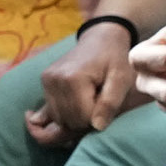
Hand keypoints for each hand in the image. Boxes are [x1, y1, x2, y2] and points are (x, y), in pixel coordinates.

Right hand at [27, 21, 144, 146]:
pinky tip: (77, 102)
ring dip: (75, 117)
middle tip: (99, 103)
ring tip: (89, 100)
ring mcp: (46, 81)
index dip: (97, 119)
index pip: (82, 119)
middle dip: (85, 120)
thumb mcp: (121, 79)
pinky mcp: (44, 82)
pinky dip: (65, 112)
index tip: (107, 105)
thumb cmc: (114, 58)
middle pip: (68, 121)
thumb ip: (111, 103)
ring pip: (58, 119)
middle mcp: (54, 80)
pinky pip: (52, 111)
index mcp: (73, 79)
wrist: (99, 38)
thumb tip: (97, 127)